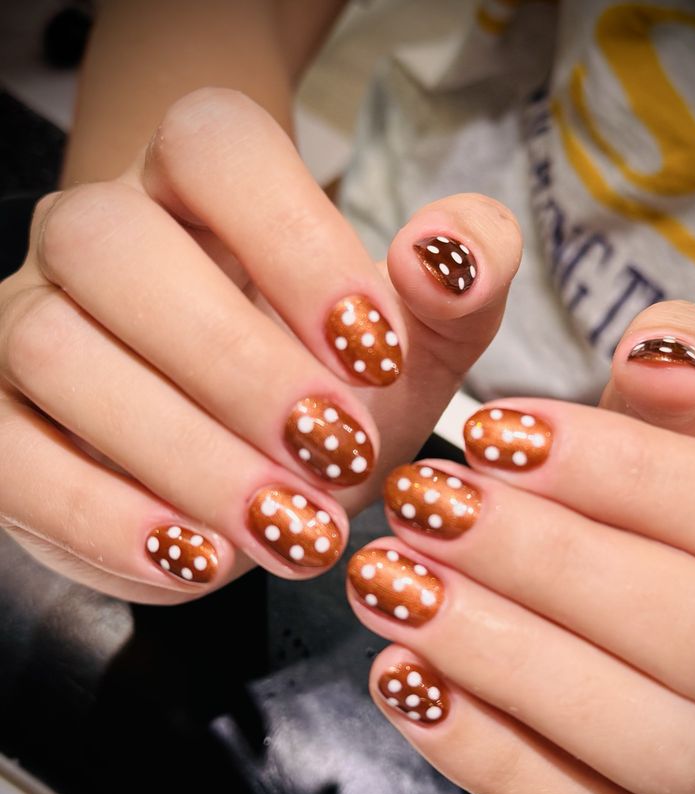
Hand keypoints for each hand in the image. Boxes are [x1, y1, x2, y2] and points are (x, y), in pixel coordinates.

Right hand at [0, 87, 519, 602]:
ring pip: (56, 349)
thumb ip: (462, 281)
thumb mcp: (422, 339)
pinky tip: (199, 558)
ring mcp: (30, 322)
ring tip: (286, 528)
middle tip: (335, 456)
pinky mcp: (2, 424)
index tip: (376, 354)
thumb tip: (441, 255)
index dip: (296, 242)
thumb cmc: (336, 386)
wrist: (255, 461)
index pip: (214, 146)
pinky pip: (11, 458)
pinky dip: (103, 517)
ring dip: (183, 453)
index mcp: (197, 184)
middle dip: (238, 365)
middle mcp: (96, 236)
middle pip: (116, 245)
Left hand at [346, 301, 694, 793]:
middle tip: (422, 504)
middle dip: (549, 562)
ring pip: (654, 740)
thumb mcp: (667, 491)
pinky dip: (492, 756)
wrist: (652, 725)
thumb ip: (669, 421)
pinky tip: (403, 680)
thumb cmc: (654, 582)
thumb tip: (668, 340)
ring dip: (506, 655)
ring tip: (389, 583)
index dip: (620, 469)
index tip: (492, 430)